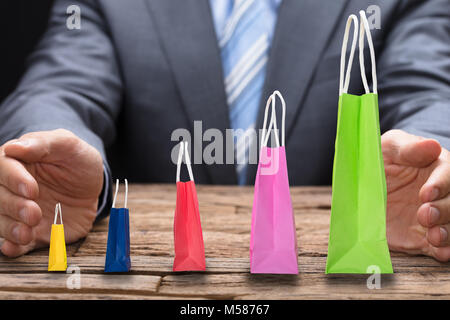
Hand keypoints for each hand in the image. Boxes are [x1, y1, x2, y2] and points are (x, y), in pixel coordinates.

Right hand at [0, 129, 103, 256]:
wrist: (91, 186)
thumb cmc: (77, 160)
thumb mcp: (68, 145)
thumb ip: (44, 144)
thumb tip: (15, 147)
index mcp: (16, 162)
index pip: (3, 168)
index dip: (13, 180)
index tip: (31, 189)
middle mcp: (11, 188)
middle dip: (14, 207)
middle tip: (34, 213)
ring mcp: (19, 211)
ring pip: (1, 221)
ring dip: (10, 229)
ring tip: (27, 233)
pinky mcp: (29, 231)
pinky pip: (12, 242)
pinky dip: (11, 246)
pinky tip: (16, 246)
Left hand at [383, 129, 449, 261]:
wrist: (364, 188)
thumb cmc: (382, 161)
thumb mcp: (389, 149)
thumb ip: (408, 148)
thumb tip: (431, 145)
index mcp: (436, 169)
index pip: (448, 175)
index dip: (440, 185)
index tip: (426, 193)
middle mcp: (441, 195)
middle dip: (444, 210)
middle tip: (426, 214)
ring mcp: (435, 218)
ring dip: (448, 233)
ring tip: (434, 236)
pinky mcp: (424, 238)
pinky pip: (442, 247)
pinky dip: (445, 250)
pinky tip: (440, 251)